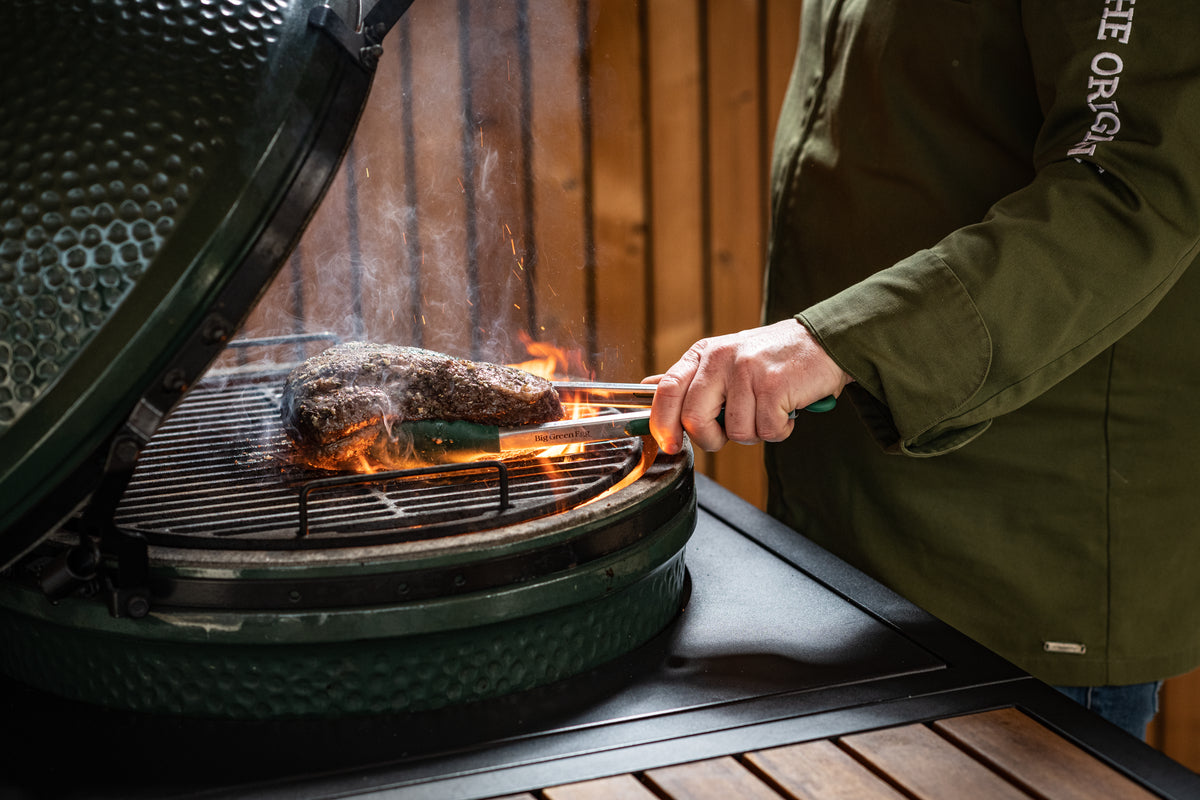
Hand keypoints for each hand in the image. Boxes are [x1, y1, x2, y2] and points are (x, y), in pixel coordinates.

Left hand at [644, 319, 851, 453]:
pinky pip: (766, 430)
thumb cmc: (772, 358)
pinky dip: (779, 430)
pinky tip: (786, 410)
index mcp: (704, 354)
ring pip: (736, 431)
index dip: (661, 423)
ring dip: (755, 432)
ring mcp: (747, 371)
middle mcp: (721, 359)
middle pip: (694, 418)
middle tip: (729, 433)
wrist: (822, 343)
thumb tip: (649, 388)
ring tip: (768, 410)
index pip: (667, 390)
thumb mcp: (724, 359)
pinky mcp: (774, 386)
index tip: (669, 444)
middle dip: (711, 439)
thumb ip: (689, 377)